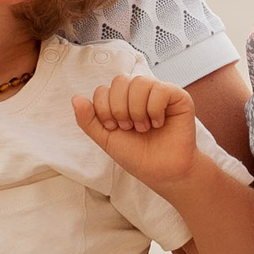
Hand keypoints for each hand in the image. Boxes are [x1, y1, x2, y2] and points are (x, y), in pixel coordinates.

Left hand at [72, 75, 201, 190]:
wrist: (162, 172)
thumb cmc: (138, 156)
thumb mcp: (105, 139)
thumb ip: (88, 120)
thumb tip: (76, 98)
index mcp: (122, 100)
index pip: (104, 89)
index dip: (104, 109)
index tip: (114, 128)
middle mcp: (140, 93)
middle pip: (120, 81)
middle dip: (119, 109)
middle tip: (129, 128)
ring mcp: (159, 93)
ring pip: (139, 82)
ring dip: (136, 110)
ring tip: (143, 127)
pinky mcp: (178, 97)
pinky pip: (160, 89)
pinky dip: (155, 109)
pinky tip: (158, 123)